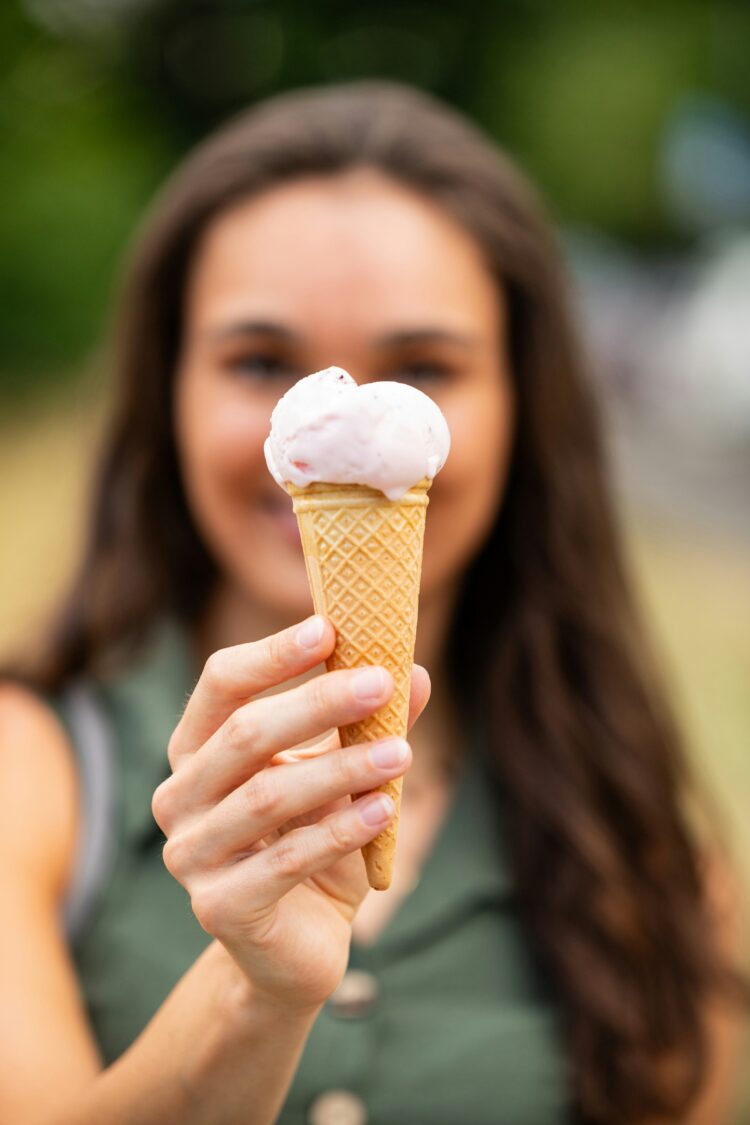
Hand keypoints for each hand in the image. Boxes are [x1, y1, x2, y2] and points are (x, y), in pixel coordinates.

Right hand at [152, 616, 429, 1014]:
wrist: (297, 949)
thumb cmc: (313, 844)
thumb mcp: (343, 778)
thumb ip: (368, 727)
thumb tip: (415, 673)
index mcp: (197, 751)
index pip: (221, 683)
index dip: (273, 653)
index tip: (330, 627)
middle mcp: (180, 797)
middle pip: (246, 734)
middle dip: (318, 703)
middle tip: (381, 684)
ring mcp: (191, 855)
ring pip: (268, 797)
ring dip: (341, 770)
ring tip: (401, 753)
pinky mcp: (218, 907)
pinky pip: (286, 860)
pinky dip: (340, 832)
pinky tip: (383, 812)